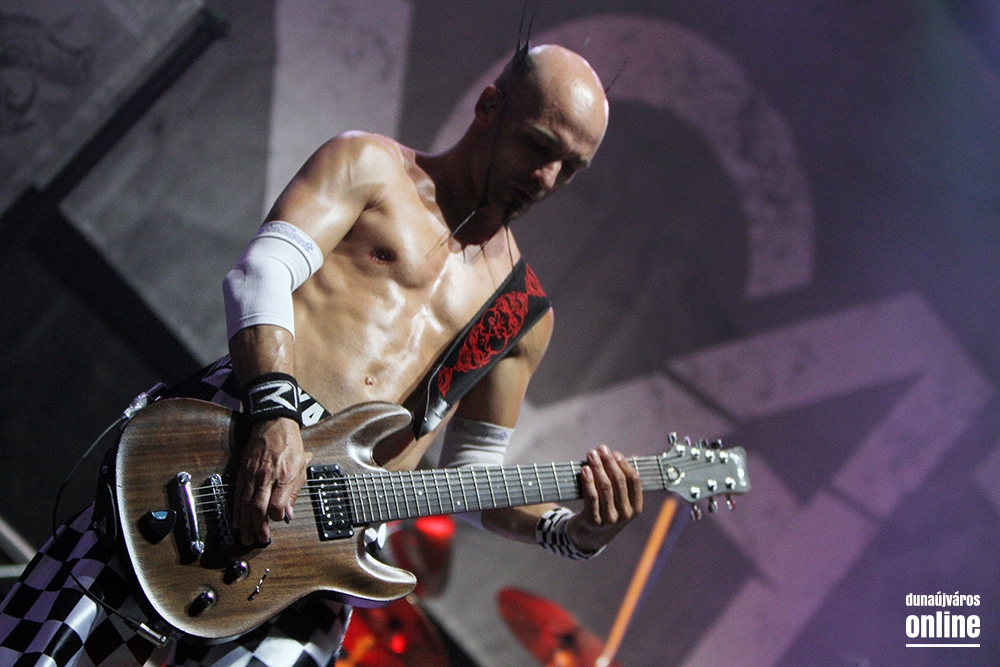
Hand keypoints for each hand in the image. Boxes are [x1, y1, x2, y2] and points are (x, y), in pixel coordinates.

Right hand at [232, 417, 311, 544]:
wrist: (274, 424)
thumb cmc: (290, 445)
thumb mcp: (301, 467)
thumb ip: (293, 492)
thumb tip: (288, 514)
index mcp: (283, 476)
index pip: (276, 505)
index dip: (276, 517)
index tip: (277, 522)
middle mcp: (266, 477)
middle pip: (258, 508)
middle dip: (257, 527)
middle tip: (258, 540)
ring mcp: (252, 475)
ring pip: (246, 504)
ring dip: (245, 523)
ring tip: (246, 537)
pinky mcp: (243, 472)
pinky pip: (238, 495)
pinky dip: (236, 510)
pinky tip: (237, 521)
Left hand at [568, 445, 642, 552]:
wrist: (589, 537)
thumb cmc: (606, 510)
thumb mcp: (621, 500)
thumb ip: (626, 480)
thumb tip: (636, 457)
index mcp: (636, 507)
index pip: (635, 481)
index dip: (625, 464)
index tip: (615, 453)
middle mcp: (625, 514)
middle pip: (619, 481)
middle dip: (609, 462)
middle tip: (600, 449)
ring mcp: (610, 519)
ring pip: (605, 487)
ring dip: (598, 467)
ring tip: (591, 455)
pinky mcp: (593, 521)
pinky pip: (592, 496)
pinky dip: (588, 481)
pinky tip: (585, 470)